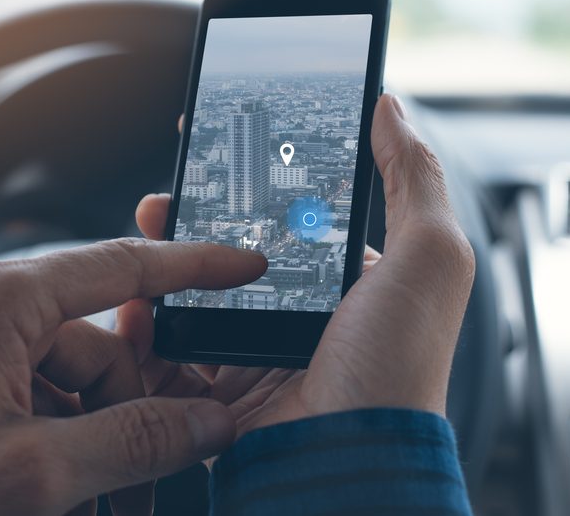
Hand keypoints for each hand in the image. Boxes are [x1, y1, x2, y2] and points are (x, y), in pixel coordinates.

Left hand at [0, 239, 266, 515]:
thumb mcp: (34, 473)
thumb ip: (134, 440)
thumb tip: (205, 422)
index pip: (115, 266)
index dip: (189, 268)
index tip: (238, 266)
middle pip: (95, 334)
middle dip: (130, 395)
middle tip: (158, 451)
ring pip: (68, 370)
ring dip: (94, 426)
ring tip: (96, 485)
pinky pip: (33, 389)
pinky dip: (58, 431)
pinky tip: (57, 480)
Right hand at [118, 93, 474, 434]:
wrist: (348, 462)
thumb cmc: (398, 370)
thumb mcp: (430, 257)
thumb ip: (414, 177)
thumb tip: (390, 108)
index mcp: (349, 279)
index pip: (293, 212)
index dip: (256, 176)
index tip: (221, 143)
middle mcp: (303, 311)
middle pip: (235, 246)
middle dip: (197, 214)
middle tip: (169, 193)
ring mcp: (258, 347)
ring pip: (197, 288)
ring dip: (165, 257)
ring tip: (148, 231)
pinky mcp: (220, 383)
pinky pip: (174, 341)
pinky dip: (151, 317)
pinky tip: (139, 293)